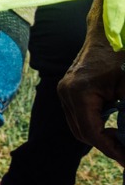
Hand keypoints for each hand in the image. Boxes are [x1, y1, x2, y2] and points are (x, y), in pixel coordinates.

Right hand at [59, 0, 124, 165]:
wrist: (107, 34)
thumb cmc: (120, 58)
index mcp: (79, 93)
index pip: (91, 132)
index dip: (111, 150)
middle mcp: (66, 93)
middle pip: (81, 132)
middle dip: (105, 146)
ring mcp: (64, 90)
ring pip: (77, 125)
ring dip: (98, 136)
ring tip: (119, 144)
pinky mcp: (68, 89)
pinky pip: (77, 115)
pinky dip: (93, 124)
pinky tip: (110, 127)